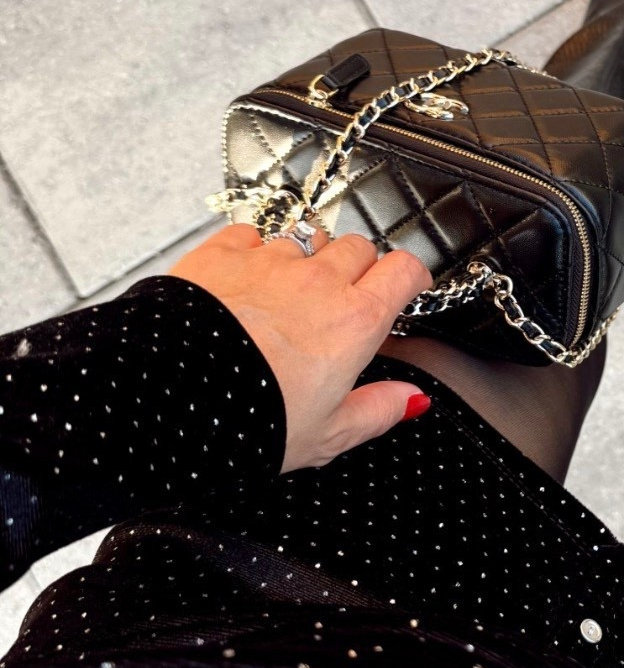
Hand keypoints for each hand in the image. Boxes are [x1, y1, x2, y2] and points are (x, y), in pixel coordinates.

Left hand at [169, 224, 433, 473]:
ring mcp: (270, 262)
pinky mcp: (223, 254)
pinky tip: (247, 276)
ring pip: (308, 238)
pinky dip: (256, 248)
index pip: (404, 271)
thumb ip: (379, 411)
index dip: (411, 276)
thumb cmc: (245, 421)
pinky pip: (253, 233)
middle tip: (347, 297)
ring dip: (308, 258)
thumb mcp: (327, 435)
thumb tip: (411, 400)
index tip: (407, 287)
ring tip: (291, 292)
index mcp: (355, 323)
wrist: (168, 400)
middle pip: (359, 247)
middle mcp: (318, 282)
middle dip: (360, 267)